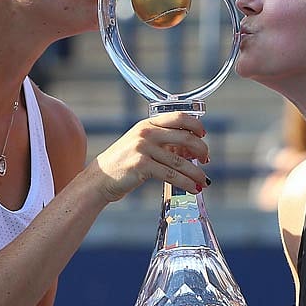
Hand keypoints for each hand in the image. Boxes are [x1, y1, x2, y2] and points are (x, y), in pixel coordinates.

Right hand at [91, 112, 209, 202]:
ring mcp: (143, 148)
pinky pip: (171, 174)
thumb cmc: (121, 164)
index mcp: (147, 124)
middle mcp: (145, 133)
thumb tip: (189, 150)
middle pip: (184, 137)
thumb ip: (160, 142)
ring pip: (180, 160)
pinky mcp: (142, 165)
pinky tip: (193, 188)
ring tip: (203, 181)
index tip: (203, 135)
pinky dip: (186, 183)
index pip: (178, 117)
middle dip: (201, 149)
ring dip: (196, 172)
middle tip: (206, 159)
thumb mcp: (139, 144)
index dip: (195, 125)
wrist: (98, 179)